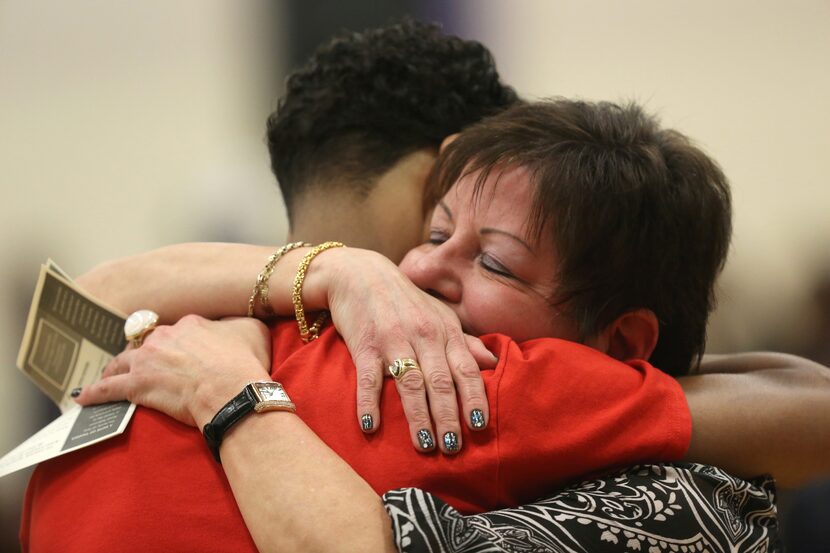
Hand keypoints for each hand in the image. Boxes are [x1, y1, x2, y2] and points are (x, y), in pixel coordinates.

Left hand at [75, 315, 272, 428]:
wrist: (233, 391)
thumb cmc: (246, 363)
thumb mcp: (252, 330)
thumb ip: (239, 323)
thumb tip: (235, 323)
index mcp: (189, 323)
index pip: (177, 331)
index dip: (178, 344)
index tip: (182, 355)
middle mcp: (163, 336)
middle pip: (146, 343)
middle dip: (145, 355)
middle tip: (145, 365)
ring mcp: (147, 360)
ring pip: (123, 361)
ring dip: (115, 369)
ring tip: (109, 376)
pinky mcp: (137, 386)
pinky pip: (107, 389)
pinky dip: (94, 392)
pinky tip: (83, 397)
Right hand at [319, 248, 495, 453]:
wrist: (360, 275)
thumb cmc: (405, 301)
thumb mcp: (439, 316)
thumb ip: (464, 342)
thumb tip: (493, 362)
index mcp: (444, 332)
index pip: (465, 369)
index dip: (474, 397)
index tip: (480, 425)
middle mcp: (423, 336)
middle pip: (440, 381)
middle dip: (448, 415)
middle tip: (454, 447)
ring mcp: (393, 341)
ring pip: (410, 382)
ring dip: (417, 416)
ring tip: (425, 445)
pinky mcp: (365, 345)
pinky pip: (369, 377)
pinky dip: (369, 402)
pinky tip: (371, 425)